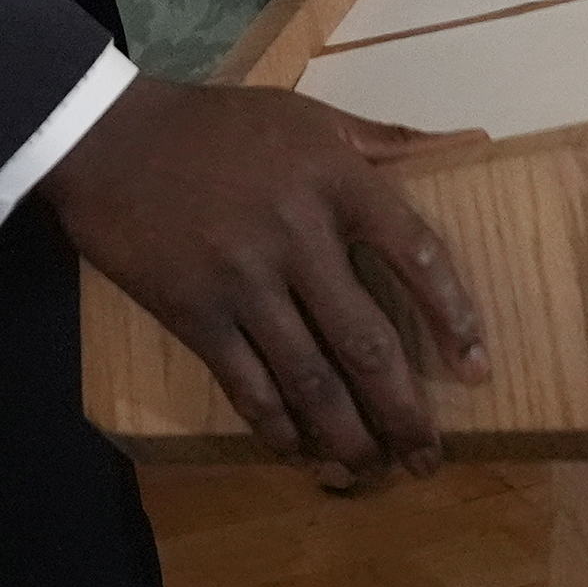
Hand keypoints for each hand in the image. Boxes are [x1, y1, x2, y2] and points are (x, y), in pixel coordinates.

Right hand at [40, 79, 489, 486]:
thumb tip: (470, 145)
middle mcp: (295, 233)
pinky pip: (247, 386)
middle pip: (366, 340)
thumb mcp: (308, 115)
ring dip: (348, 436)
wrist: (110, 139)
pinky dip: (278, 428)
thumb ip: (386, 139)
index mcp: (334, 178)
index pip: (415, 252)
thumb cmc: (218, 126)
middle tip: (429, 456)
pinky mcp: (195, 314)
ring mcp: (243, 280)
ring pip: (310, 378)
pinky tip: (300, 453)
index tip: (477, 368)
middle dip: (404, 409)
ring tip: (373, 471)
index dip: (453, 315)